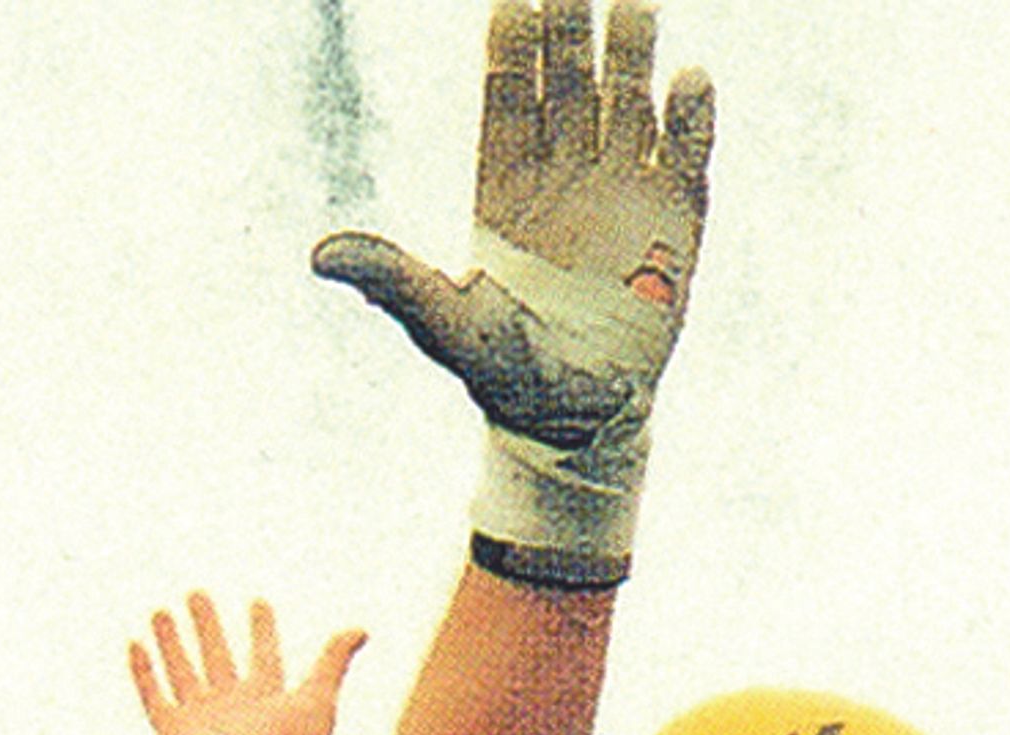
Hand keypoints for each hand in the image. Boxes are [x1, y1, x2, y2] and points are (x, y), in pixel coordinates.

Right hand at [130, 595, 368, 734]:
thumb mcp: (319, 697)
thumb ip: (335, 660)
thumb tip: (361, 628)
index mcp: (265, 698)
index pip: (262, 655)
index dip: (261, 630)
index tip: (258, 602)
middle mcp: (231, 706)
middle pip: (215, 657)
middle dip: (206, 627)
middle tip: (197, 594)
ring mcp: (201, 720)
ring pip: (181, 672)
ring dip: (170, 643)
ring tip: (161, 611)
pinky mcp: (174, 734)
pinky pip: (153, 697)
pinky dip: (143, 672)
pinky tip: (136, 644)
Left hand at [313, 1, 712, 581]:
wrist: (574, 418)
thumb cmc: (502, 373)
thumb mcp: (444, 325)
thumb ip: (393, 281)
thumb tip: (320, 254)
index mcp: (505, 183)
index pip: (507, 95)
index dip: (510, 47)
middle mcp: (565, 170)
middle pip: (567, 80)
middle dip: (570, 30)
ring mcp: (622, 186)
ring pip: (628, 98)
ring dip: (632, 52)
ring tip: (633, 4)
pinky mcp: (676, 217)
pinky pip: (686, 152)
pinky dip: (689, 118)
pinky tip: (687, 81)